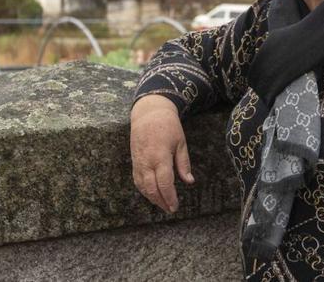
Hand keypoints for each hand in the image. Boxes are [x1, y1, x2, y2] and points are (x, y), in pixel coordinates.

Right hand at [129, 94, 194, 213]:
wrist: (148, 112)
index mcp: (160, 156)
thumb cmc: (168, 126)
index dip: (170, 197)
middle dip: (161, 201)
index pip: (164, 183)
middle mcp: (147, 161)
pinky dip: (143, 190)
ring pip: (142, 186)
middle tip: (170, 209)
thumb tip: (189, 181)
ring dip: (151, 198)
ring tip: (162, 204)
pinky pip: (136, 179)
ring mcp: (138, 161)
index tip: (175, 207)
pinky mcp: (133, 160)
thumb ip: (184, 163)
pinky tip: (151, 194)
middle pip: (151, 188)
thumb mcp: (181, 142)